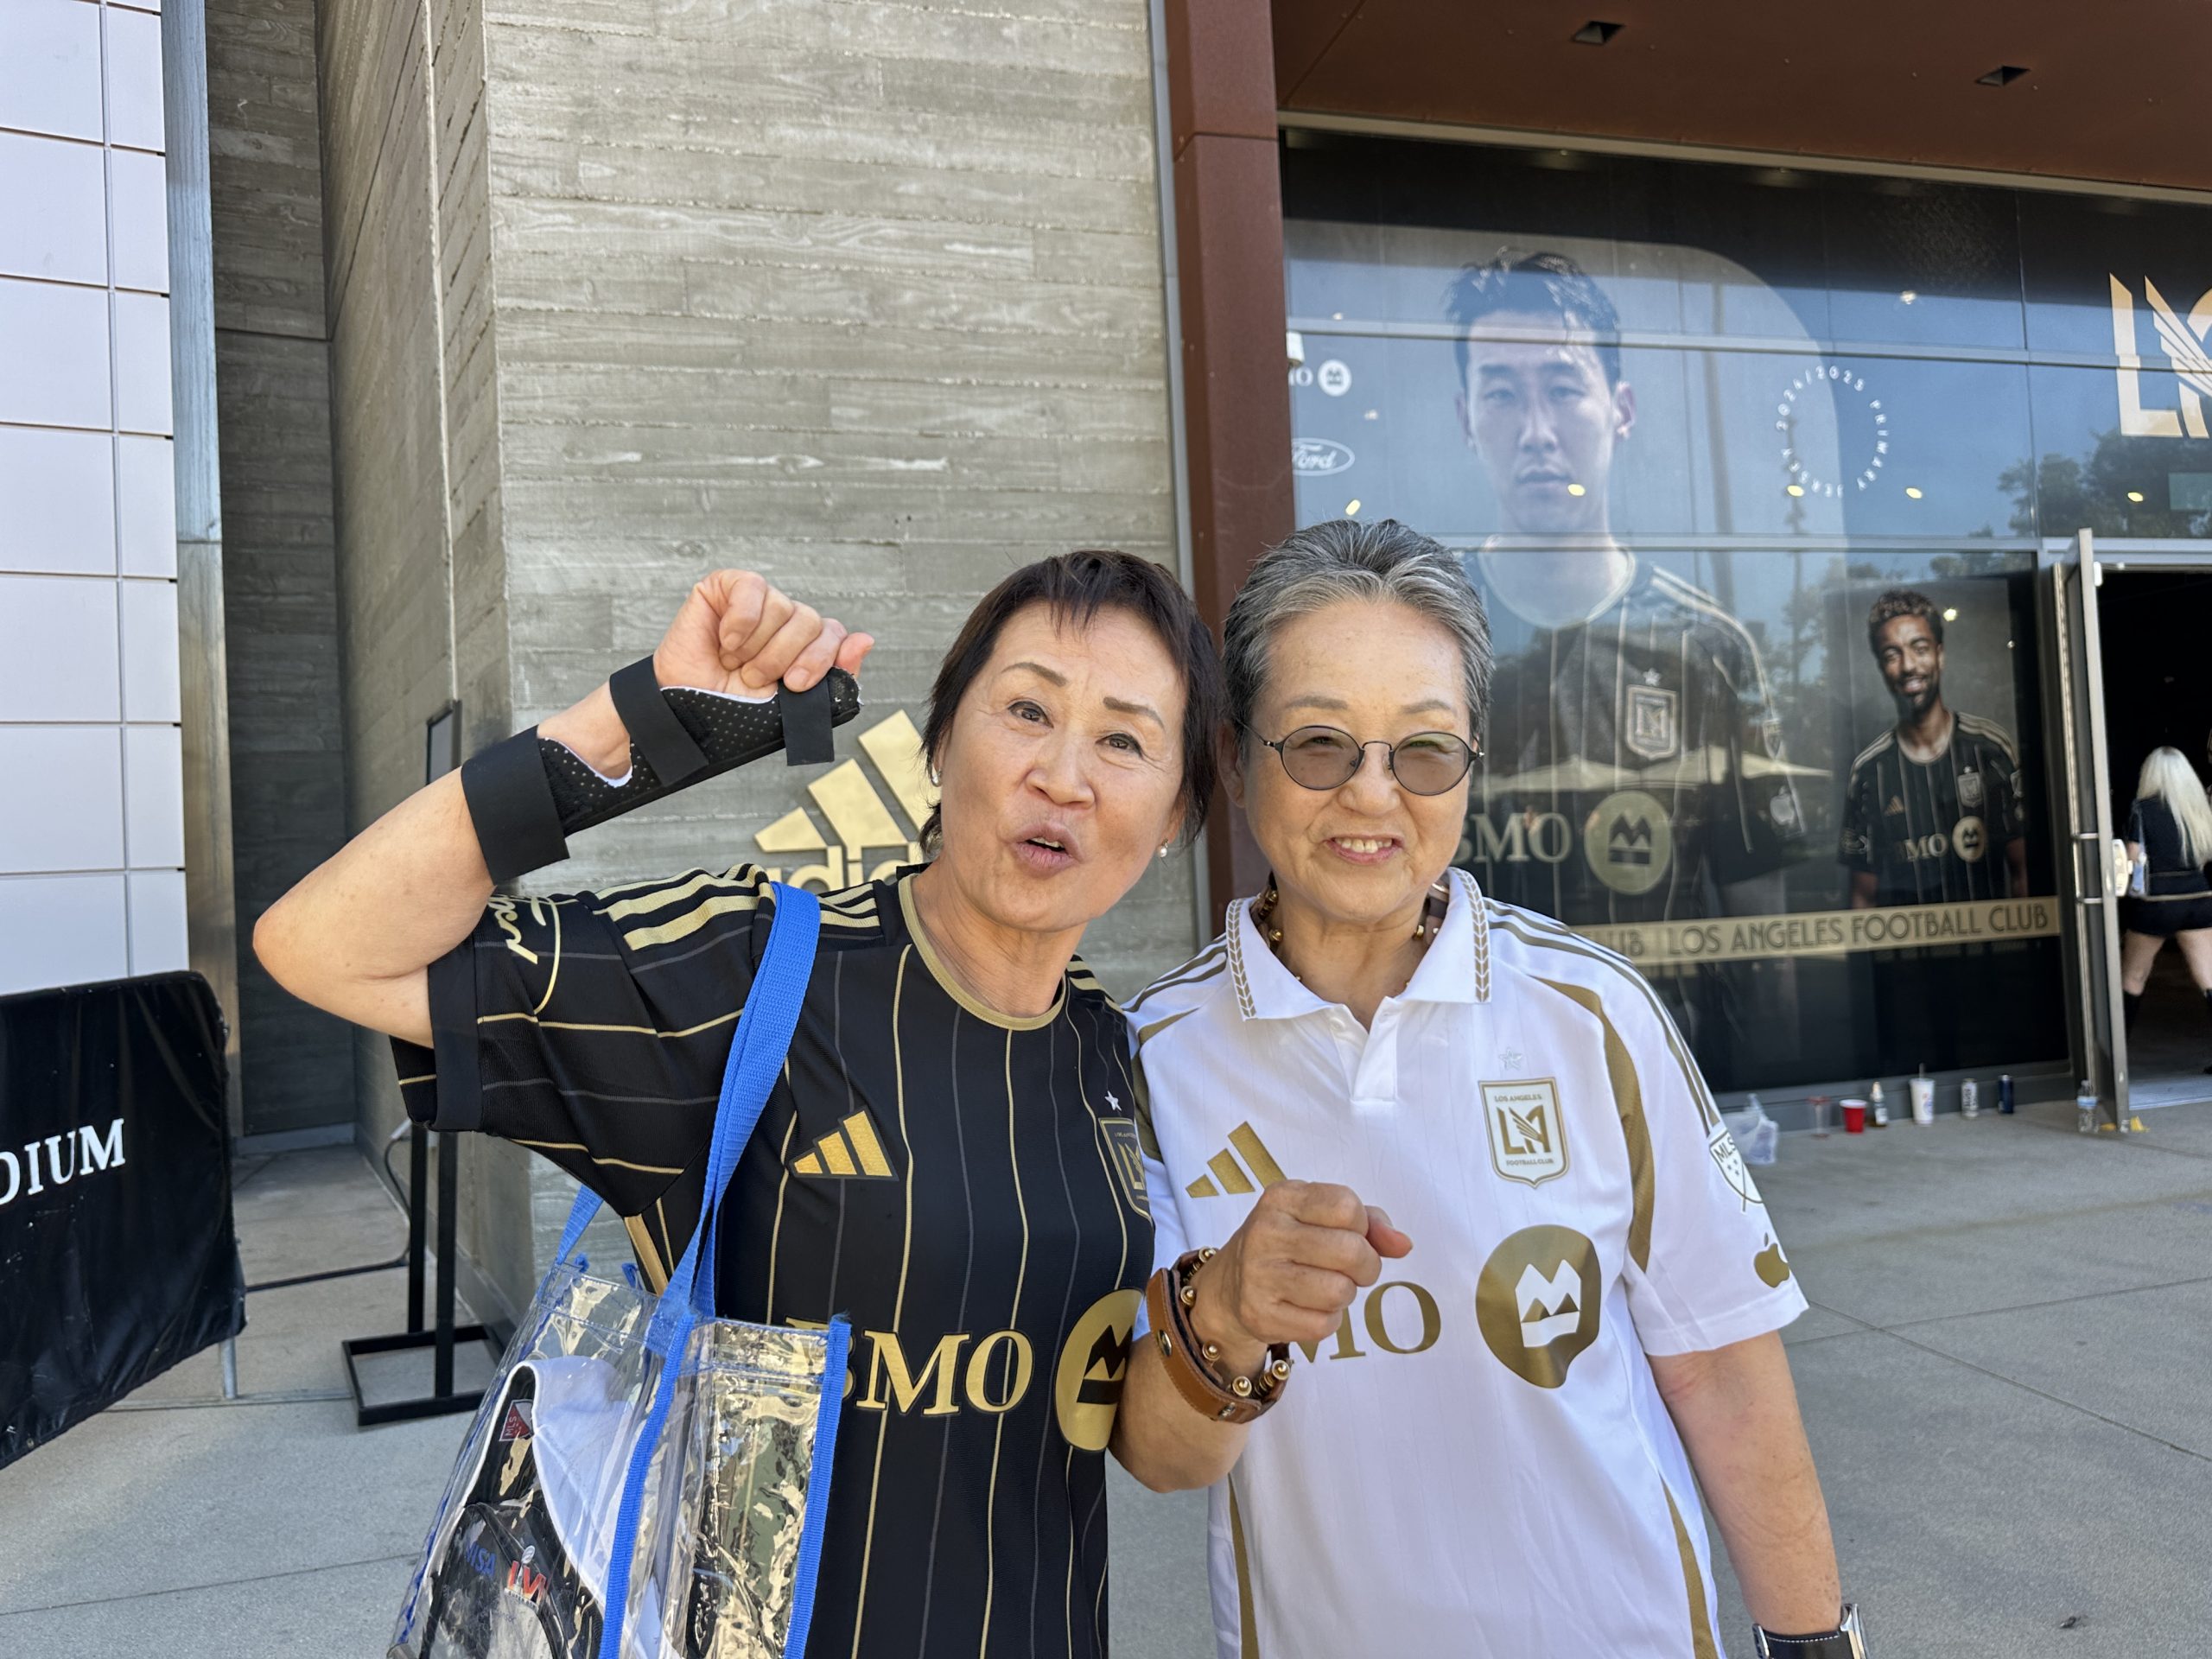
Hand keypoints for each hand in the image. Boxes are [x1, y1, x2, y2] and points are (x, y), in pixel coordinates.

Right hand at [653, 570, 874, 695]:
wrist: (687, 712)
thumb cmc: (735, 709)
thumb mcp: (794, 705)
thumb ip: (834, 676)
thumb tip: (866, 639)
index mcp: (806, 645)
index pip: (834, 634)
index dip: (818, 659)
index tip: (795, 685)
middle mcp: (786, 620)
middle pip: (811, 621)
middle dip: (781, 658)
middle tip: (752, 678)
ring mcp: (759, 601)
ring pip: (783, 607)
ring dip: (755, 647)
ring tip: (733, 663)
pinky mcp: (727, 587)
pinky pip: (752, 588)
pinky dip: (741, 620)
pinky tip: (726, 641)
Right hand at [1188, 1181, 1412, 1369]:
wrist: (1230, 1287)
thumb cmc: (1289, 1244)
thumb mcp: (1320, 1217)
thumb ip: (1369, 1221)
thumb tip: (1403, 1244)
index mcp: (1282, 1197)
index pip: (1348, 1206)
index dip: (1362, 1226)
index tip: (1348, 1234)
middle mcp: (1265, 1231)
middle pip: (1351, 1251)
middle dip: (1365, 1266)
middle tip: (1350, 1270)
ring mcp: (1259, 1275)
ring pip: (1339, 1291)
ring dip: (1344, 1294)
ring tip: (1324, 1287)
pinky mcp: (1260, 1315)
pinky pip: (1323, 1325)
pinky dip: (1327, 1320)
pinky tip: (1307, 1307)